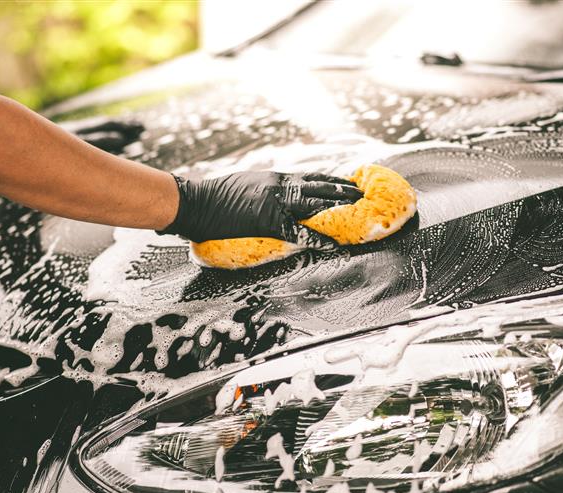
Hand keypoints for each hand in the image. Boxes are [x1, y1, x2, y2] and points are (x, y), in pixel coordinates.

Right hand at [162, 172, 362, 244]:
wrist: (198, 202)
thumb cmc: (216, 195)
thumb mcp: (246, 183)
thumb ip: (265, 187)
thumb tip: (275, 193)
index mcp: (276, 177)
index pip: (312, 177)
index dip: (333, 180)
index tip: (350, 182)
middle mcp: (280, 186)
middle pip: (320, 187)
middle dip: (344, 191)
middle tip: (364, 195)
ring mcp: (276, 203)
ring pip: (315, 203)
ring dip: (339, 207)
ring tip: (359, 211)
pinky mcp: (268, 221)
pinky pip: (299, 231)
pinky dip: (318, 238)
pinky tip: (333, 244)